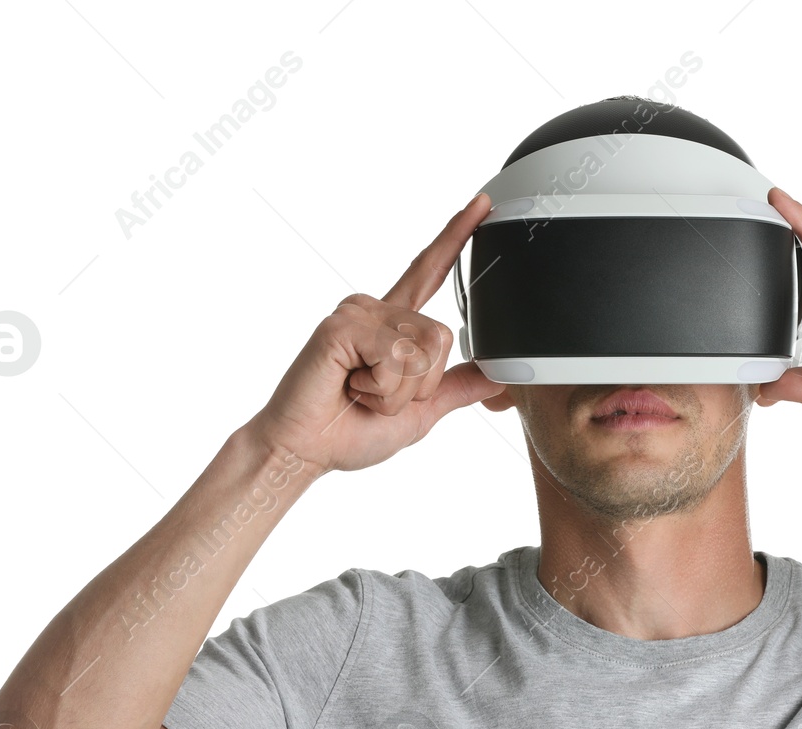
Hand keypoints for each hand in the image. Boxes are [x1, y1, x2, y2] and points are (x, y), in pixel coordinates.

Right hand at [246, 191, 505, 472]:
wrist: (305, 451)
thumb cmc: (350, 430)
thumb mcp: (421, 411)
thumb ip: (456, 387)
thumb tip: (496, 375)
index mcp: (393, 324)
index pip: (430, 272)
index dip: (456, 238)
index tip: (482, 204)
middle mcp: (375, 309)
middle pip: (442, 336)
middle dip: (420, 386)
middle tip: (376, 396)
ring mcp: (357, 313)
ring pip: (422, 348)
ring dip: (398, 392)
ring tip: (360, 392)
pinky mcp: (342, 325)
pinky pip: (395, 356)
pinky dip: (381, 389)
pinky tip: (349, 387)